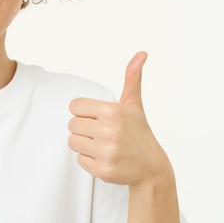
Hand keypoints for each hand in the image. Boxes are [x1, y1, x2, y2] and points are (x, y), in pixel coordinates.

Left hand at [67, 52, 169, 186]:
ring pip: (72, 142)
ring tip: (103, 146)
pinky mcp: (103, 170)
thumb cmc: (139, 132)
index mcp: (112, 111)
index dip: (84, 113)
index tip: (98, 118)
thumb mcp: (134, 104)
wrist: (152, 167)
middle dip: (84, 129)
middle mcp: (108, 130)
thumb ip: (132, 78)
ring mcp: (106, 152)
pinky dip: (90, 161)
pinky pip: (79, 160)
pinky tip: (106, 158)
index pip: (74, 107)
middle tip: (102, 134)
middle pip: (71, 125)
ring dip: (84, 145)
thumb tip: (141, 53)